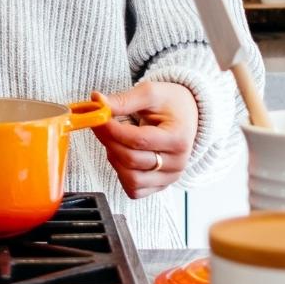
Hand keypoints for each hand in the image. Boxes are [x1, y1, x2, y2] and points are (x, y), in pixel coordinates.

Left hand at [92, 82, 198, 198]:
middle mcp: (178, 163)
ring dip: (114, 158)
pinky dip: (121, 174)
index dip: (113, 131)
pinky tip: (122, 156)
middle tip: (99, 126)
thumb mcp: (150, 93)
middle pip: (132, 160)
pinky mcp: (160, 186)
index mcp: (179, 139)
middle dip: (109, 142)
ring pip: (131, 179)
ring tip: (114, 140)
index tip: (98, 119)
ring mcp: (169, 178)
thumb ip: (124, 100)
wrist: (187, 115)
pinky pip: (134, 190)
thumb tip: (98, 102)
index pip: (139, 140)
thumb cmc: (170, 104)